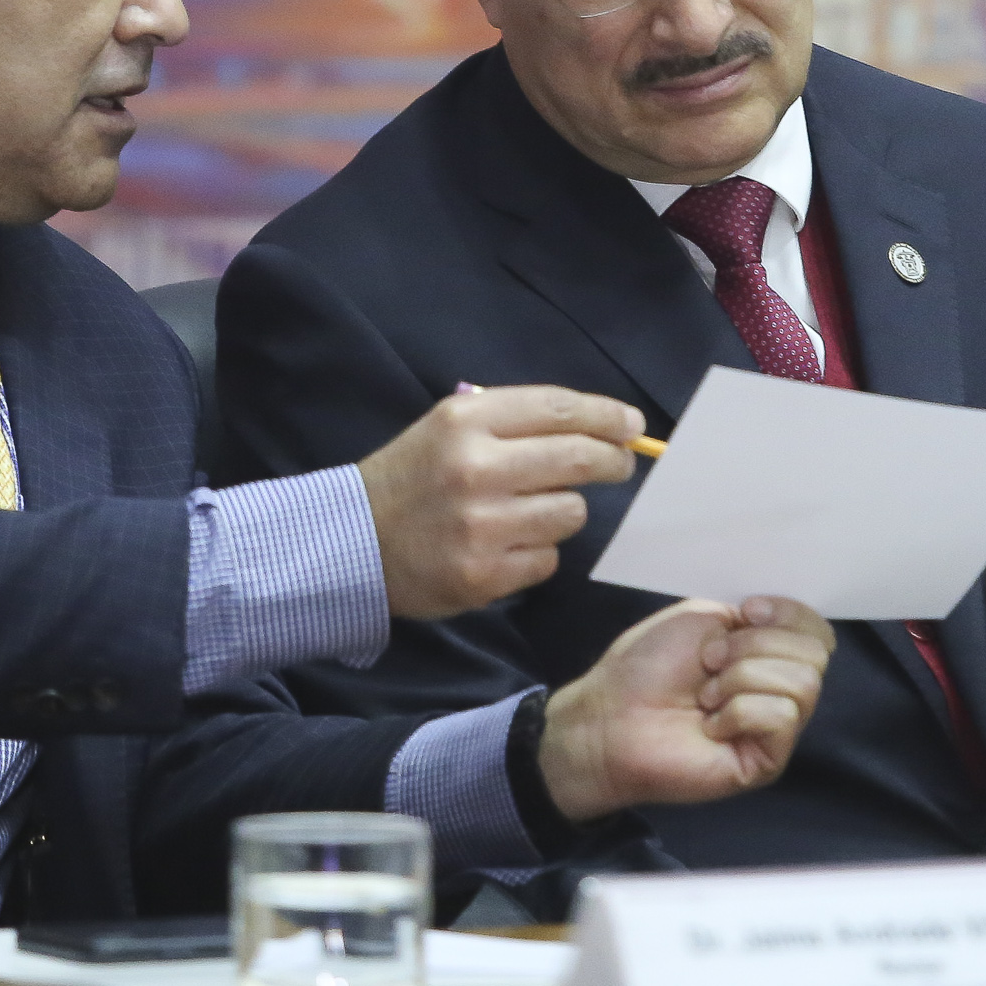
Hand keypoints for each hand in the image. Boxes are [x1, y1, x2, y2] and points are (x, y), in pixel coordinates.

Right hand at [357, 384, 642, 619]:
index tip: (633, 425)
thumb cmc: (414, 477)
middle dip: (612, 460)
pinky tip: (507, 546)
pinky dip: (538, 553)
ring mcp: (481, 526)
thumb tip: (602, 427)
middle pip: (579, 458)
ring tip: (531, 511)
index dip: (607, 416)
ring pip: (571, 513)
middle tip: (619, 464)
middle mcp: (476, 469)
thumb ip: (516, 421)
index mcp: (467, 422)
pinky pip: (548, 559)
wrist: (353, 542)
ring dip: (563, 511)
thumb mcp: (450, 427)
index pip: (559, 409)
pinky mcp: (484, 575)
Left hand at [538, 598, 835, 821]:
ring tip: (705, 696)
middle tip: (709, 662)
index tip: (745, 611)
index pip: (818, 631)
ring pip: (802, 684)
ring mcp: (776, 730)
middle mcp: (780, 691)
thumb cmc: (647, 667)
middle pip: (815, 655)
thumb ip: (755, 616)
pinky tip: (709, 725)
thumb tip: (794, 626)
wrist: (610, 715)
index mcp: (769, 654)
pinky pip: (781, 717)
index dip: (789, 613)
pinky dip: (738, 711)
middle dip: (755, 646)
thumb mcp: (703, 617)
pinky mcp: (766, 762)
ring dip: (741, 677)